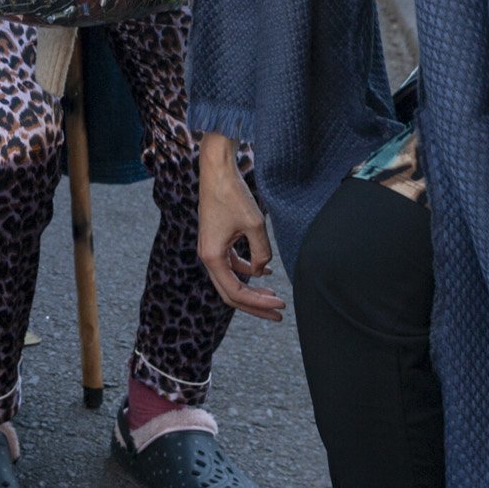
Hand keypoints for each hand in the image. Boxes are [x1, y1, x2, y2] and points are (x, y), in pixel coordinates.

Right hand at [196, 136, 283, 320]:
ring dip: (252, 290)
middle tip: (278, 315)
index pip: (236, 292)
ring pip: (231, 280)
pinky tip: (265, 271)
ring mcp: (210, 249)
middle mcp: (207, 257)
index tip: (280, 304)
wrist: (217, 172)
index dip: (259, 303)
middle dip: (255, 306)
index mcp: (212, 257)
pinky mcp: (216, 240)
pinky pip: (231, 265)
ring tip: (274, 297)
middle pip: (231, 293)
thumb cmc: (233, 195)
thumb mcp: (255, 225)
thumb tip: (262, 270)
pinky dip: (247, 271)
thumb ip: (262, 252)